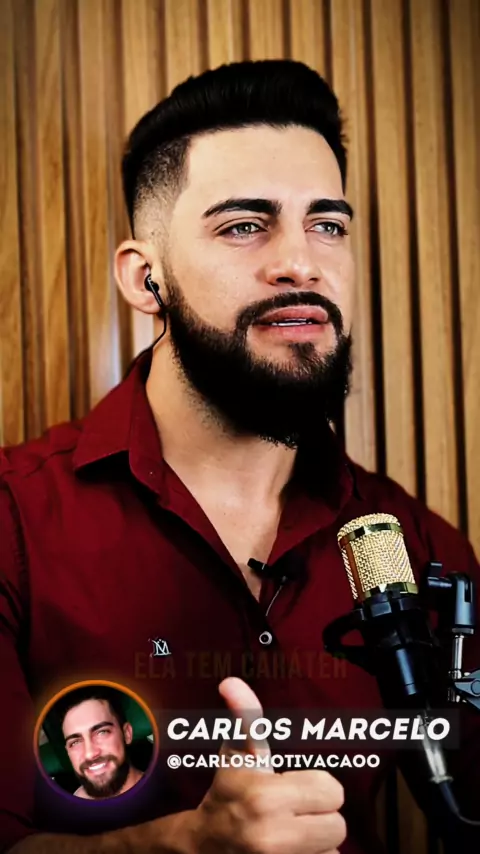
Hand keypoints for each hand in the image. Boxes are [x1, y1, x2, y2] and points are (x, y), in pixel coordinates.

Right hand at [189, 677, 345, 853]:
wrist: (202, 851)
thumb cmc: (227, 796)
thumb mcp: (238, 756)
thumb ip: (245, 718)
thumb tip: (231, 682)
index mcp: (266, 797)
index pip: (332, 791)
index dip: (316, 789)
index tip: (292, 791)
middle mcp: (274, 837)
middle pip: (338, 826)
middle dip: (319, 819)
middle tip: (294, 815)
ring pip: (333, 852)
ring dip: (316, 845)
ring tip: (289, 838)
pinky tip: (290, 853)